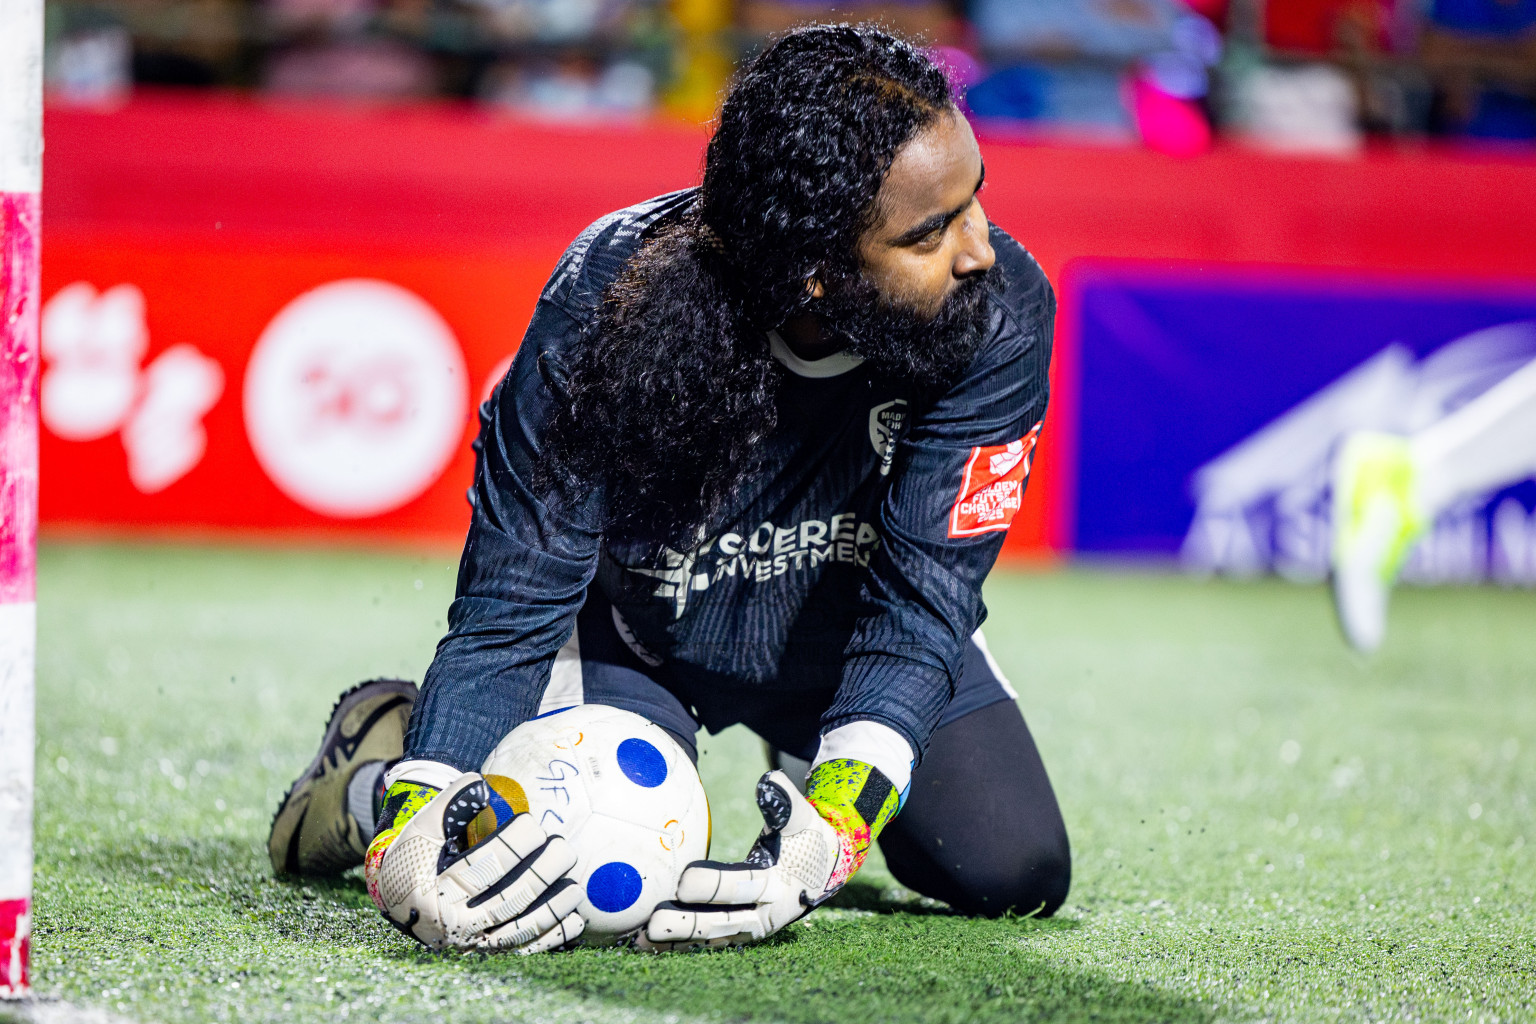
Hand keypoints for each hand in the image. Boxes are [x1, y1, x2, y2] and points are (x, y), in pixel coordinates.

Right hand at [365, 772, 584, 951]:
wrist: (404, 904)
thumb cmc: (414, 860)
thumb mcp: (417, 832)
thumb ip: (446, 808)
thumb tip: (481, 784)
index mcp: (432, 895)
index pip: (478, 869)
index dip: (509, 847)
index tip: (534, 824)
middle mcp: (452, 927)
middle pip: (506, 901)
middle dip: (540, 875)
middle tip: (565, 849)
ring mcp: (472, 945)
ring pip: (519, 930)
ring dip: (552, 910)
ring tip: (576, 887)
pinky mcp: (488, 954)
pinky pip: (524, 950)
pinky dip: (552, 937)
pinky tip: (576, 920)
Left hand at [638, 760, 899, 949]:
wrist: (822, 871)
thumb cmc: (808, 838)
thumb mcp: (803, 820)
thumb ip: (786, 802)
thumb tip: (770, 778)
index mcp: (779, 887)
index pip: (742, 885)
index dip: (714, 886)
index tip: (683, 882)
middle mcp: (763, 914)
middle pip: (721, 923)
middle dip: (687, 925)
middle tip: (654, 923)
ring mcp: (748, 928)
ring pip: (709, 938)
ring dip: (675, 940)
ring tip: (639, 939)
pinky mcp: (736, 933)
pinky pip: (705, 941)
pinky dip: (677, 945)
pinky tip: (643, 943)